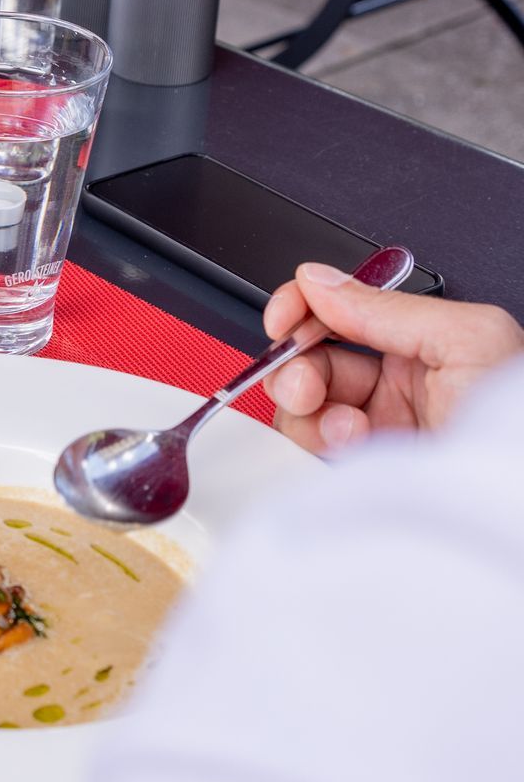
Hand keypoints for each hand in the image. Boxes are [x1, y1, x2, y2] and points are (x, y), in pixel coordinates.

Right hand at [264, 262, 523, 452]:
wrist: (513, 499)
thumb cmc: (518, 425)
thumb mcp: (468, 339)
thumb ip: (390, 307)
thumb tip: (319, 281)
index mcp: (418, 347)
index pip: (340, 313)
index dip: (302, 309)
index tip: (282, 320)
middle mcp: (391, 390)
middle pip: (307, 364)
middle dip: (296, 371)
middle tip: (306, 390)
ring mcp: (372, 435)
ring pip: (299, 412)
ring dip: (311, 418)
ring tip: (351, 430)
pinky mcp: (356, 476)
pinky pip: (305, 456)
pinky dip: (314, 451)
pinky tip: (350, 452)